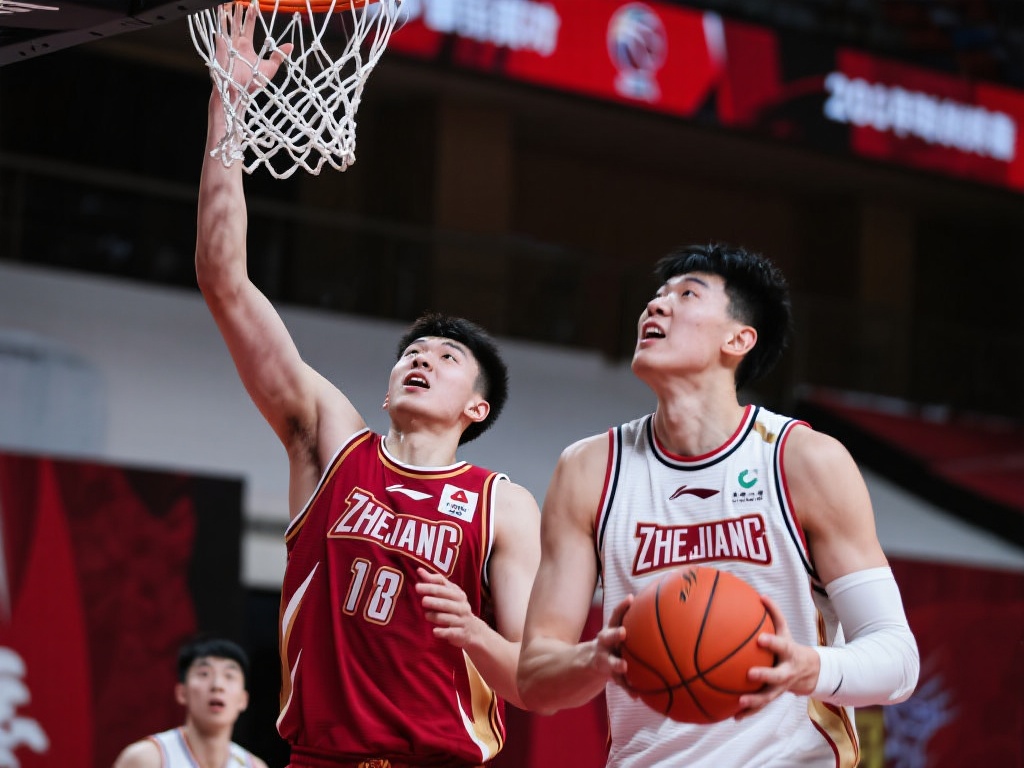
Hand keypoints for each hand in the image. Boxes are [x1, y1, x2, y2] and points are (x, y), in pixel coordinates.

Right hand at [215, 0, 292, 94]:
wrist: (239, 93)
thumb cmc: (252, 83)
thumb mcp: (269, 67)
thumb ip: (278, 55)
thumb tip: (291, 46)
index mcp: (246, 46)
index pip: (248, 26)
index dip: (251, 15)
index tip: (254, 4)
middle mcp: (236, 43)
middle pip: (238, 22)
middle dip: (240, 10)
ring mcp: (227, 45)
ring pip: (228, 24)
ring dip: (229, 12)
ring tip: (230, 1)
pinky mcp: (221, 48)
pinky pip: (220, 31)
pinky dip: (220, 22)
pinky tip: (221, 12)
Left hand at [416, 567, 481, 648]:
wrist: (473, 630)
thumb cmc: (455, 609)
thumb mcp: (448, 594)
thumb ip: (434, 582)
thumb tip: (419, 570)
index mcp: (457, 594)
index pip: (444, 587)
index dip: (431, 586)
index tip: (418, 586)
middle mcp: (461, 605)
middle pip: (446, 602)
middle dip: (434, 601)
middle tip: (423, 601)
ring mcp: (462, 620)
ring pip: (447, 617)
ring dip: (436, 616)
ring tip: (427, 615)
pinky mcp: (460, 633)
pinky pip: (451, 632)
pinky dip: (443, 632)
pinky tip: (435, 631)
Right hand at [588, 594, 632, 692]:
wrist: (588, 663)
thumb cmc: (614, 645)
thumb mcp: (618, 634)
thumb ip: (636, 627)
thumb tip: (665, 614)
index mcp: (610, 631)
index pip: (616, 616)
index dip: (622, 607)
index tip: (630, 598)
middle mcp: (605, 643)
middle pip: (608, 636)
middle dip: (615, 634)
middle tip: (623, 633)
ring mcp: (604, 658)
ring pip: (609, 661)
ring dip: (616, 663)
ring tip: (624, 667)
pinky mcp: (607, 674)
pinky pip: (618, 681)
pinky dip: (627, 687)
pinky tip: (635, 695)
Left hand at [734, 595, 820, 719]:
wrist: (809, 673)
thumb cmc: (789, 647)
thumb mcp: (785, 630)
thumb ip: (774, 613)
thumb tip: (760, 595)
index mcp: (789, 654)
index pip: (781, 646)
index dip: (772, 643)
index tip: (760, 639)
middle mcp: (787, 672)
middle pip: (778, 676)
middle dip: (765, 675)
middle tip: (750, 674)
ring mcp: (781, 688)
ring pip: (769, 696)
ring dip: (755, 701)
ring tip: (739, 703)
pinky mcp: (774, 697)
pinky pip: (760, 706)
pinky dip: (748, 712)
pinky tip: (732, 716)